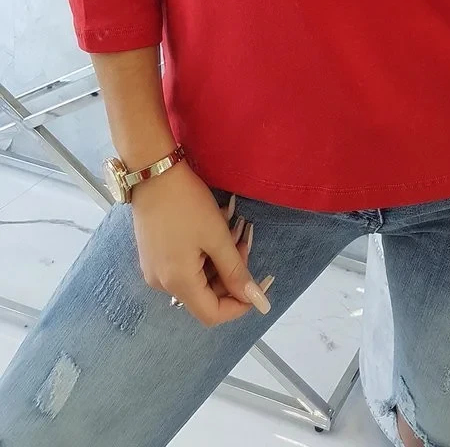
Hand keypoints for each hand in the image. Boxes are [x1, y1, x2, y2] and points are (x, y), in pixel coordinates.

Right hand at [131, 161, 271, 326]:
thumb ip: (236, 271)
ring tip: (231, 229)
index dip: (239, 305)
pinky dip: (203, 254)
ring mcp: (154, 269)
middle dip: (231, 274)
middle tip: (245, 242)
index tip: (259, 286)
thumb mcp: (217, 236)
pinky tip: (212, 228)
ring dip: (219, 260)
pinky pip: (184, 266)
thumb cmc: (187, 203)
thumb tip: (256, 300)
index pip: (212, 315)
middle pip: (205, 295)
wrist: (152, 172)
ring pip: (197, 278)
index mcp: (178, 283)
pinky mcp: (152, 255)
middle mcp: (162, 283)